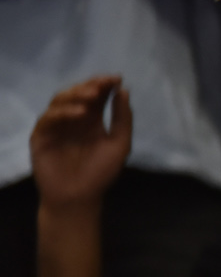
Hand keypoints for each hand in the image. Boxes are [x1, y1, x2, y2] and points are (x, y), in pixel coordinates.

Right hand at [30, 77, 131, 214]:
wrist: (79, 198)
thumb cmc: (100, 173)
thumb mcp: (120, 143)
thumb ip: (122, 118)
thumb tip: (123, 90)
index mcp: (92, 119)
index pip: (96, 95)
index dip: (104, 83)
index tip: (117, 78)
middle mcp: (73, 120)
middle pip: (77, 93)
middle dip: (90, 86)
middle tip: (102, 85)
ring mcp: (56, 127)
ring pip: (59, 101)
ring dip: (75, 95)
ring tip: (92, 97)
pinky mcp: (41, 137)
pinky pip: (47, 119)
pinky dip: (62, 113)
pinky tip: (78, 114)